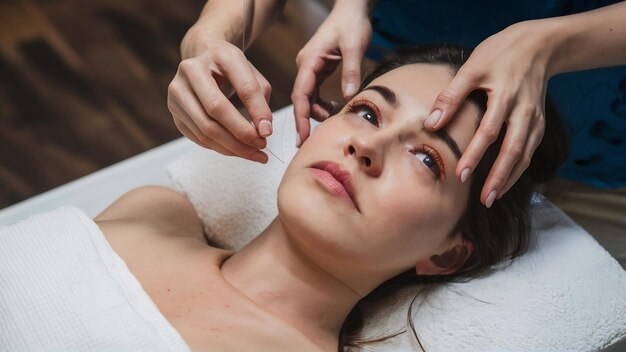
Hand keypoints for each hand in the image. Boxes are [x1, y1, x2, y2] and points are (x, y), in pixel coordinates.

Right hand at [168, 40, 272, 162]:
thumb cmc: (231, 70)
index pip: (243, 87)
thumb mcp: (252, 75)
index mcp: (219, 54)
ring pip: (205, 128)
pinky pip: (197, 137)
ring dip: (232, 147)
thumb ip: (260, 100)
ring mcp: (177, 90)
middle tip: (261, 146)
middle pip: (216, 110)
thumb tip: (263, 131)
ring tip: (253, 153)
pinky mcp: (173, 109)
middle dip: (242, 134)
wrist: (203, 59)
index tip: (268, 132)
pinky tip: (237, 151)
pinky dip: (220, 148)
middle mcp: (191, 70)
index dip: (257, 111)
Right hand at [291, 1, 371, 145]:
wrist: (352, 9)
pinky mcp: (318, 69)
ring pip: (308, 98)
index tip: (302, 136)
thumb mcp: (355, 45)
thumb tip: (349, 96)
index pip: (301, 95)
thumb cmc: (352, 23)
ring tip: (332, 122)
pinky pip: (316, 92)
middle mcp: (306, 66)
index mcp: (309, 61)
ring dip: (317, 113)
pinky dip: (323, 104)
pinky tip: (334, 109)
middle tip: (309, 142)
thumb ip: (352, 70)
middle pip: (301, 99)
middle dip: (305, 121)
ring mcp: (311, 68)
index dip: (301, 118)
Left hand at [425, 21, 553, 206]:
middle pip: (513, 150)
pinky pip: (530, 150)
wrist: (538, 46)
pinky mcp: (539, 122)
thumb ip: (451, 96)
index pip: (490, 132)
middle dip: (498, 177)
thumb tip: (431, 125)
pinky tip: (505, 182)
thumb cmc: (499, 54)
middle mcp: (524, 111)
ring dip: (510, 178)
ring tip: (492, 198)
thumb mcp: (472, 68)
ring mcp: (535, 118)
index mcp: (506, 97)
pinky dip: (519, 168)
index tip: (461, 175)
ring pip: (525, 154)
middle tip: (483, 199)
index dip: (476, 155)